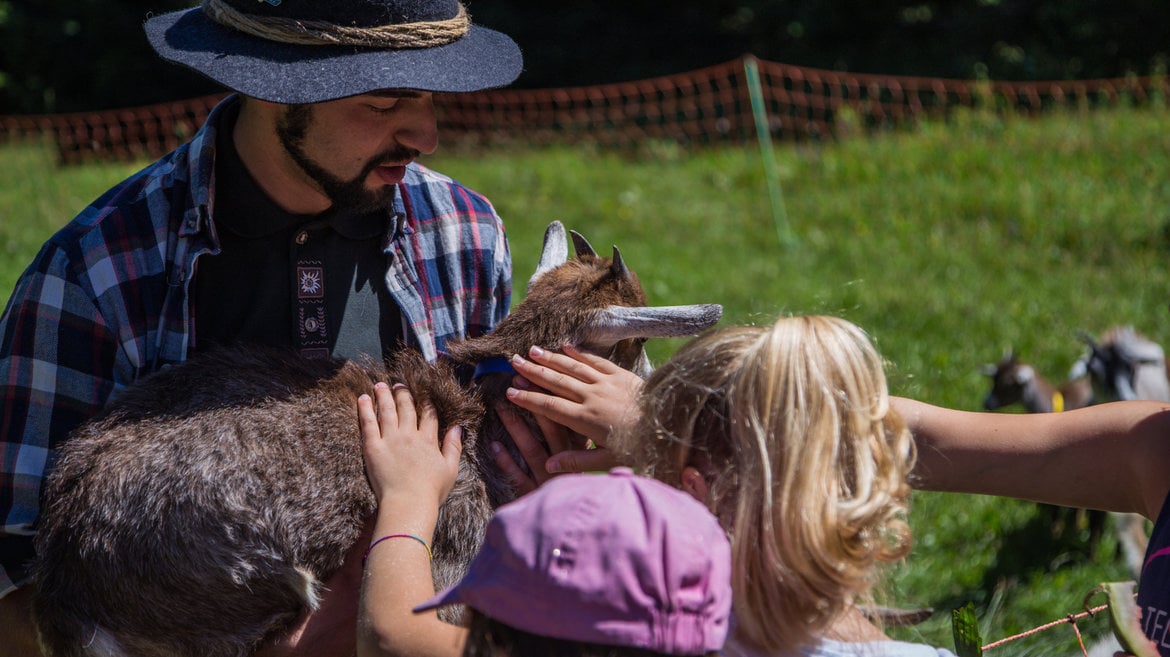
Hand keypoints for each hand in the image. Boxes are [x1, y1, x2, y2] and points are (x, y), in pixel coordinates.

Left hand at [358, 383, 462, 509]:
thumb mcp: (450, 470)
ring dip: (384, 396)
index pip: (428, 415)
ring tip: (380, 385)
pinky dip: (365, 409)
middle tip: (398, 384)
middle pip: (406, 408)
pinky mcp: (373, 448)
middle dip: (403, 394)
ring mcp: (391, 440)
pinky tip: (363, 398)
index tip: (422, 393)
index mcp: (428, 441)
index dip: (425, 402)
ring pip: (387, 411)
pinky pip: (368, 424)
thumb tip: (457, 428)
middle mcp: (409, 435)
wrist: (408, 504)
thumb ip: (453, 447)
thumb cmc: (431, 491)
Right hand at [505, 344, 639, 473]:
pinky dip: (580, 353)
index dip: (528, 398)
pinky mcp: (622, 375)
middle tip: (514, 361)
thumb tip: (548, 465)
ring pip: (573, 367)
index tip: (510, 391)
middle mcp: (593, 397)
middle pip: (556, 381)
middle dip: (533, 371)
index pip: (549, 406)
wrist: (672, 426)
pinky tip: (567, 346)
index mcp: (586, 420)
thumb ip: (577, 461)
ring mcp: (607, 383)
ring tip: (533, 350)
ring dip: (551, 358)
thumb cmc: (641, 449)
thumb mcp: (608, 462)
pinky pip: (597, 361)